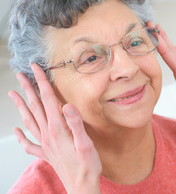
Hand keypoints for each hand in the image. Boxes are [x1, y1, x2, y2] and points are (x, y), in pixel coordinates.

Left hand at [8, 63, 101, 193]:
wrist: (81, 186)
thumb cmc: (87, 165)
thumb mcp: (86, 143)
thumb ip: (76, 123)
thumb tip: (67, 105)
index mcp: (57, 128)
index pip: (47, 99)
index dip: (41, 82)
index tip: (36, 68)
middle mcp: (48, 134)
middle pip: (35, 106)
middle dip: (28, 88)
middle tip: (21, 75)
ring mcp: (45, 144)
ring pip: (29, 120)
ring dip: (21, 105)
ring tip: (13, 94)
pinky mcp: (46, 153)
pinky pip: (29, 143)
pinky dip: (21, 135)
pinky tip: (17, 130)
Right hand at [149, 22, 175, 137]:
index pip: (169, 53)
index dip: (159, 40)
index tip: (150, 26)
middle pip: (170, 52)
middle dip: (160, 38)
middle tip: (150, 25)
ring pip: (171, 58)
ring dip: (163, 46)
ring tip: (156, 36)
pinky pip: (172, 69)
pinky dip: (166, 60)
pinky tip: (165, 58)